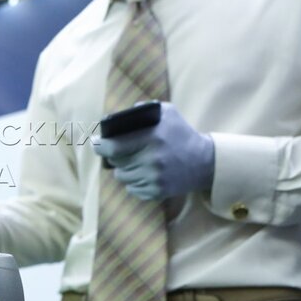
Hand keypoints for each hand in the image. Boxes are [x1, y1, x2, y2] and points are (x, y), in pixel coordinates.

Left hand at [94, 102, 214, 200]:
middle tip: (117, 151)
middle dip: (113, 157)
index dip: (99, 146)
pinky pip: (132, 189)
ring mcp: (154, 179)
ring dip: (124, 170)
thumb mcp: (168, 113)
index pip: (112, 147)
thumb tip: (121, 115)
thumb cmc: (181, 134)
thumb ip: (144, 108)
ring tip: (133, 161)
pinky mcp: (157, 192)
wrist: (204, 162)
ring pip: (122, 177)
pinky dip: (133, 182)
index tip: (96, 142)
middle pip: (116, 163)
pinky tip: (142, 173)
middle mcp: (152, 161)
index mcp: (152, 139)